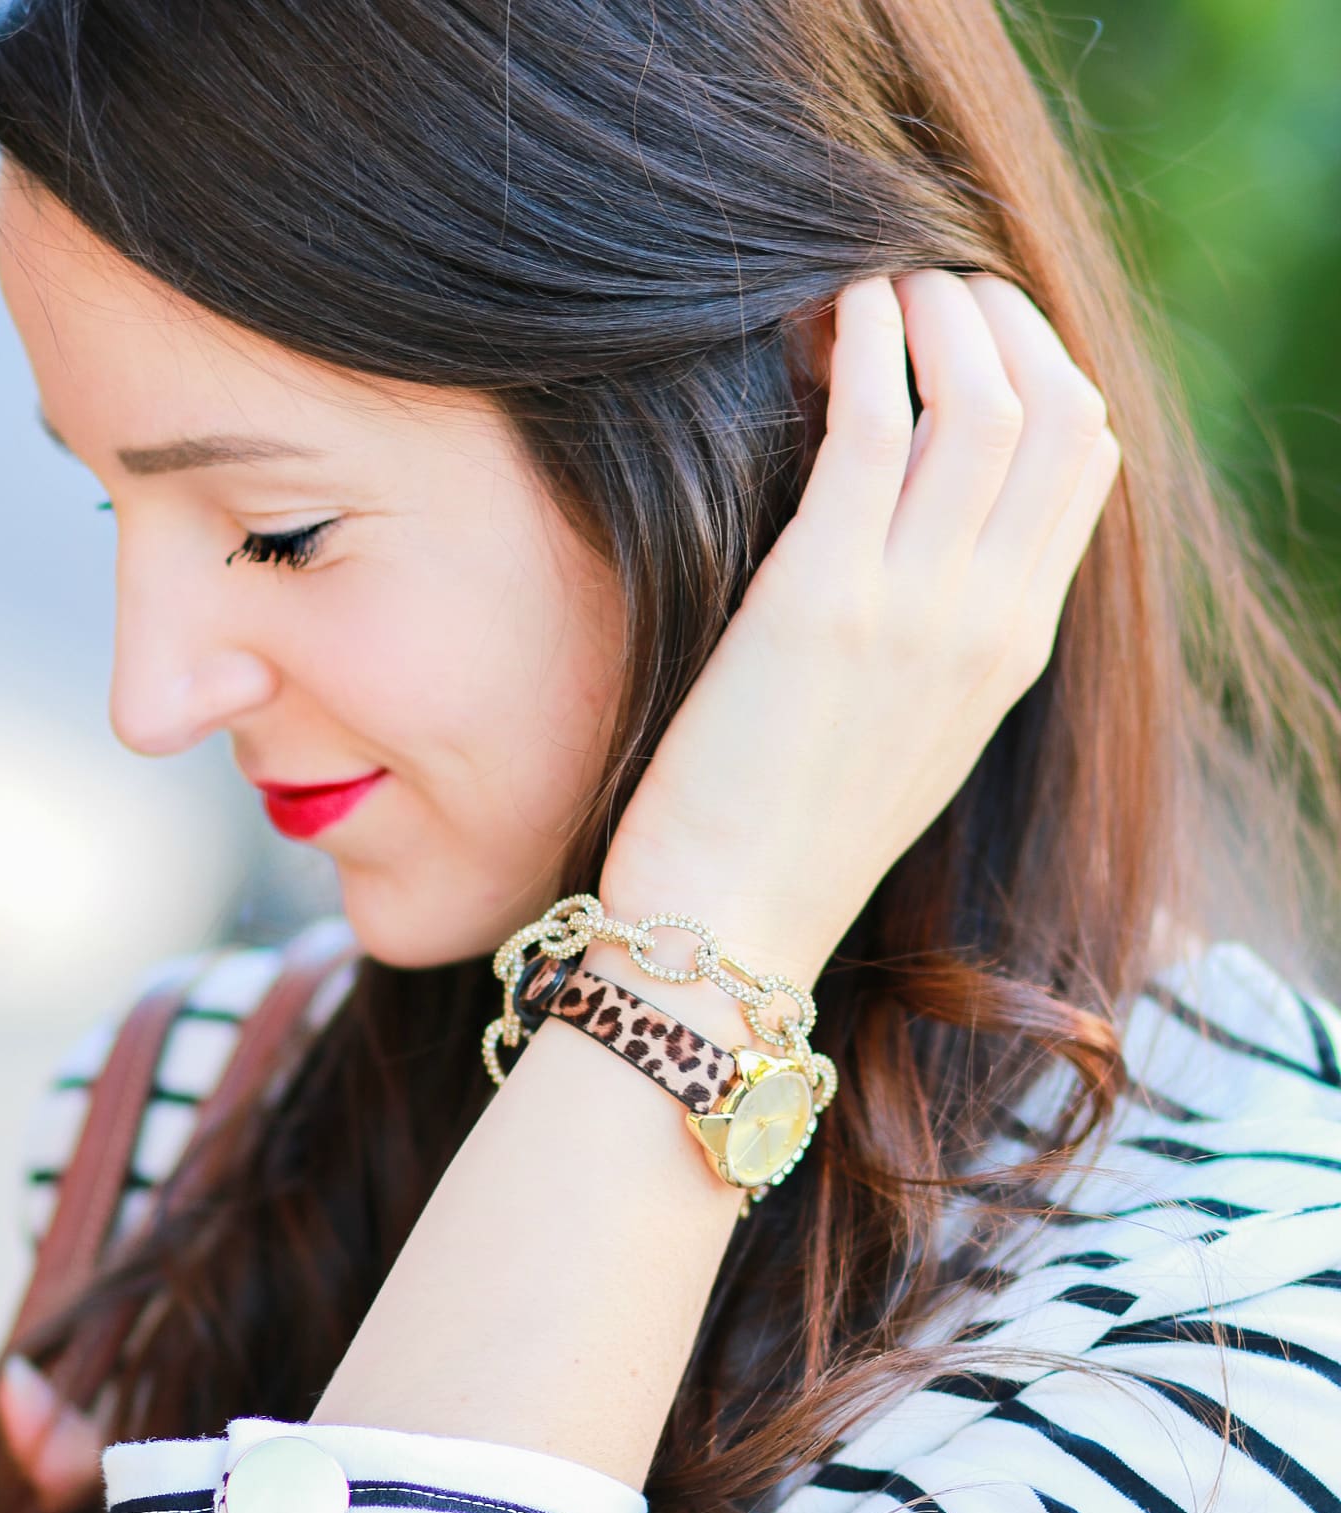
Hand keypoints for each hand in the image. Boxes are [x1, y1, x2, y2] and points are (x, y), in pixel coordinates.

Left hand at [599, 268, 1122, 989]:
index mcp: (1014, 651)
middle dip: (1002, 317)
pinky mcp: (823, 601)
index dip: (1039, 366)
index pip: (1085, 464)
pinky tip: (833, 312)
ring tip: (879, 280)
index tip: (970, 332)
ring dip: (937, 310)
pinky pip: (877, 427)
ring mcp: (916, 611)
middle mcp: (987, 622)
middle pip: (1057, 410)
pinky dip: (867, 345)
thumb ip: (933, 632)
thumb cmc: (786, 838)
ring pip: (981, 400)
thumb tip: (907, 531)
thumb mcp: (902, 733)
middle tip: (930, 281)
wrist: (728, 931)